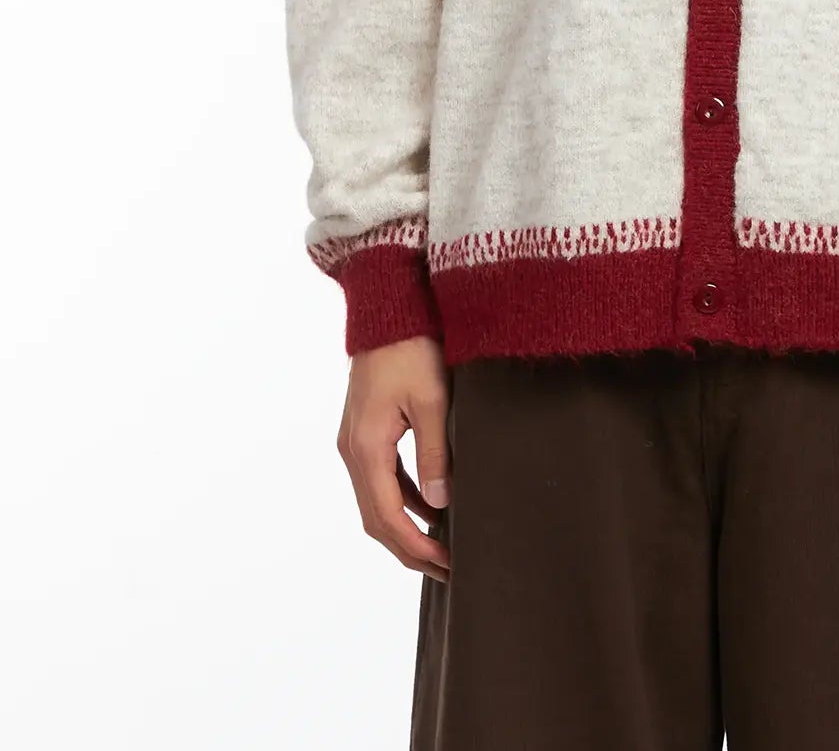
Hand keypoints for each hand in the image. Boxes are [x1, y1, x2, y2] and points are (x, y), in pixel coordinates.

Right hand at [336, 335, 452, 582]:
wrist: (388, 310)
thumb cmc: (412, 348)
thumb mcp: (432, 400)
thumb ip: (435, 454)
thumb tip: (439, 505)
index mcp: (367, 448)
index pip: (388, 517)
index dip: (416, 547)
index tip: (446, 564)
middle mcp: (353, 450)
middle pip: (376, 518)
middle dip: (409, 548)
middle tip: (446, 568)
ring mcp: (355, 440)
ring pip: (376, 500)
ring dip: (405, 526)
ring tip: (441, 545)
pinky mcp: (364, 430)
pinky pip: (381, 478)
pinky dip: (402, 499)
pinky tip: (429, 505)